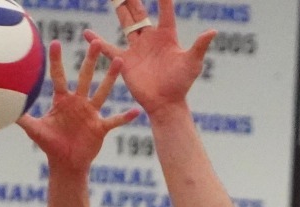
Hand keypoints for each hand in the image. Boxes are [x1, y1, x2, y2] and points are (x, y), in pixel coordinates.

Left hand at [19, 40, 141, 171]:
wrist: (66, 163)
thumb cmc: (50, 145)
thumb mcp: (34, 130)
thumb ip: (22, 117)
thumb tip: (4, 107)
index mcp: (63, 100)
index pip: (59, 76)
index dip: (56, 60)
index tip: (55, 43)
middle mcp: (79, 102)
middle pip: (86, 77)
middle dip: (90, 61)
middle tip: (96, 42)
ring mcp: (91, 113)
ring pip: (102, 92)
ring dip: (111, 78)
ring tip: (119, 62)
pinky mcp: (100, 127)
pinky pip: (115, 121)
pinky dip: (125, 117)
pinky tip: (136, 111)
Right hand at [85, 0, 216, 117]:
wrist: (166, 104)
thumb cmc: (181, 84)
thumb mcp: (192, 63)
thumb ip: (199, 46)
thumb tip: (213, 31)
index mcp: (167, 36)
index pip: (165, 12)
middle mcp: (150, 38)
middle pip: (140, 12)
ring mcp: (137, 48)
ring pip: (126, 23)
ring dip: (119, 9)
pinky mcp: (126, 60)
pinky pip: (109, 49)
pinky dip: (97, 42)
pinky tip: (87, 33)